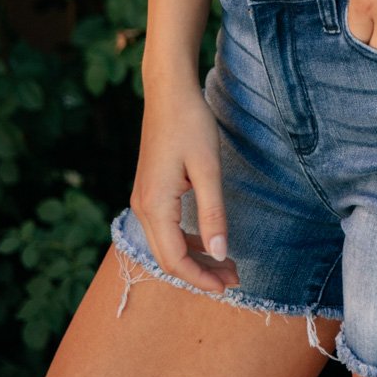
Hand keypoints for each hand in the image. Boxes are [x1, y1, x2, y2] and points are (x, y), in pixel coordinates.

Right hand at [130, 79, 239, 295]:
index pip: (175, 260)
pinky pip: (165, 228)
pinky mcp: (150, 190)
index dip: (201, 278)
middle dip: (200, 273)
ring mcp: (143, 199)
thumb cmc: (190, 124)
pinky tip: (207, 239)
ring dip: (195, 258)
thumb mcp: (208, 169)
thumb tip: (219, 254)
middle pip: (168, 258)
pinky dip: (186, 240)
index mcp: (155, 206)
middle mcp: (143, 207)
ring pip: (166, 244)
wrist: (169, 91)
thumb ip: (213, 213)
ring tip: (226, 263)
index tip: (229, 285)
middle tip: (234, 278)